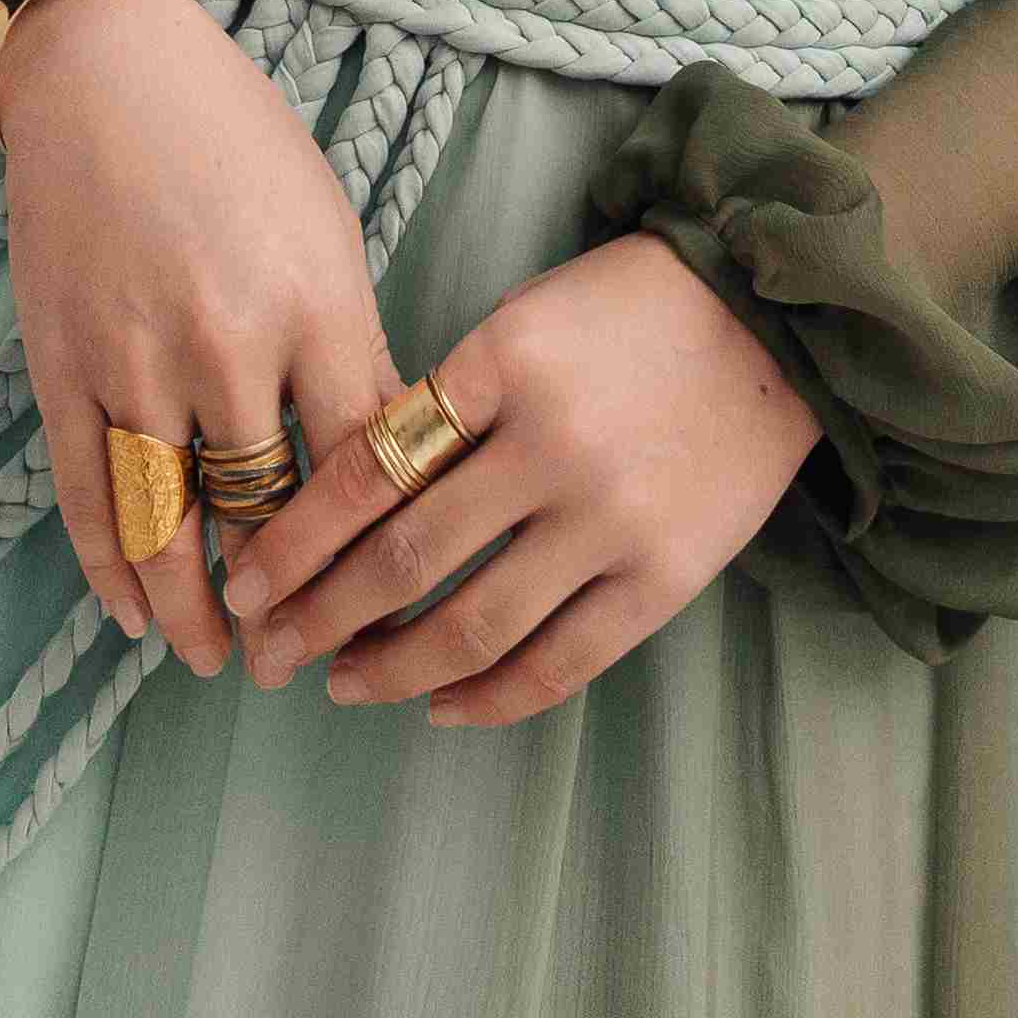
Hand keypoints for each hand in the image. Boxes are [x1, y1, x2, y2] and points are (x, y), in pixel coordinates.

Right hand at [0, 0, 399, 680]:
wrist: (105, 75)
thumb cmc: (240, 148)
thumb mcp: (327, 231)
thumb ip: (350, 346)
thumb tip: (382, 465)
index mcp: (316, 305)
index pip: (366, 467)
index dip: (381, 551)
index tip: (393, 606)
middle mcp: (228, 343)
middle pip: (267, 513)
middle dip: (289, 604)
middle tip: (301, 662)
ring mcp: (136, 358)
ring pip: (170, 525)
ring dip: (195, 610)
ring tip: (219, 660)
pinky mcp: (64, 363)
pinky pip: (88, 490)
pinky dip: (111, 566)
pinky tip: (135, 614)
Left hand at [216, 235, 818, 730]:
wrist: (773, 322)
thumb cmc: (627, 313)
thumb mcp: (522, 322)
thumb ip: (448, 402)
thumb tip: (352, 501)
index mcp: (501, 364)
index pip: (367, 468)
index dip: (294, 538)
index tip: (245, 582)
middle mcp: (552, 446)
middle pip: (404, 558)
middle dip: (319, 616)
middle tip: (269, 650)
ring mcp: (611, 521)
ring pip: (473, 625)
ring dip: (391, 668)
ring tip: (342, 682)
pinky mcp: (663, 579)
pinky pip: (560, 663)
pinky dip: (488, 696)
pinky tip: (440, 705)